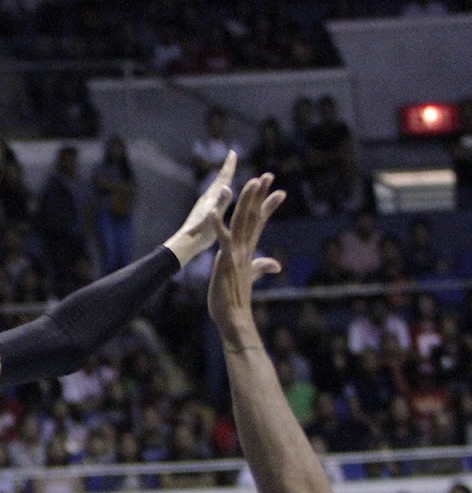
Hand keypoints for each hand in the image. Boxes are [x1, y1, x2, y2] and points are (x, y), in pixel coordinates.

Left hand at [165, 151, 237, 263]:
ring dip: (223, 180)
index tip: (233, 152)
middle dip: (227, 168)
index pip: (223, 178)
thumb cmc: (201, 232)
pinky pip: (215, 199)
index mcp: (211, 198)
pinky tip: (219, 198)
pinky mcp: (204, 214)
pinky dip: (220, 194)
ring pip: (215, 189)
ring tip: (227, 174)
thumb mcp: (214, 216)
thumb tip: (226, 186)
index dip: (229, 166)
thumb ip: (221, 202)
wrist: (185, 244)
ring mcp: (204, 206)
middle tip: (232, 157)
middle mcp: (207, 199)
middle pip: (219, 180)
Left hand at [205, 173, 284, 339]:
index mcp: (247, 250)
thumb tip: (275, 264)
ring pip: (242, 222)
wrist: (234, 317)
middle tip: (268, 175)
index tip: (279, 190)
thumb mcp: (249, 278)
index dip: (267, 206)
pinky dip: (217, 225)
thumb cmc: (236, 298)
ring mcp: (236, 253)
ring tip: (251, 182)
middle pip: (253, 216)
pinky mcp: (225, 260)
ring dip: (245, 202)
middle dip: (259, 195)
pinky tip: (213, 211)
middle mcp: (244, 248)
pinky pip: (222, 239)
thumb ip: (260, 267)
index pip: (259, 222)